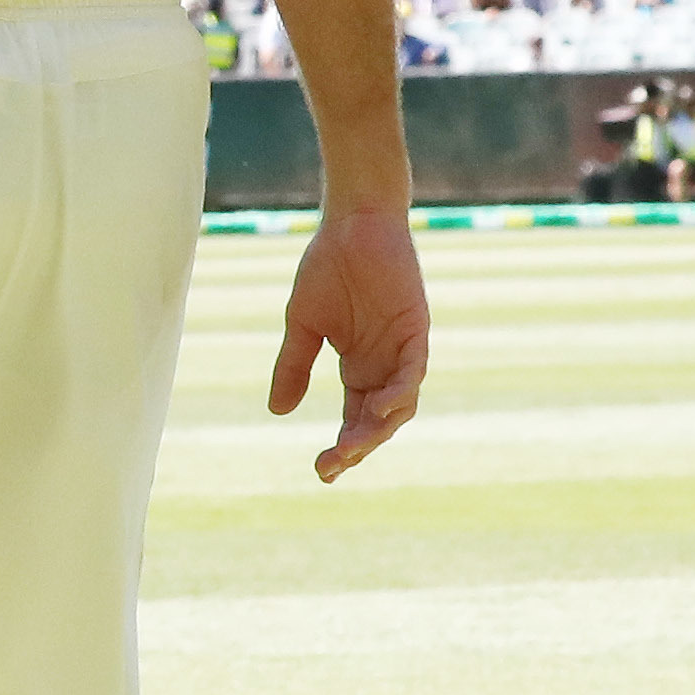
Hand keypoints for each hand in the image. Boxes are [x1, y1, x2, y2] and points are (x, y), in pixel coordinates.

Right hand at [270, 204, 430, 482]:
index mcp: (359, 366)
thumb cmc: (328, 267)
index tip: (321, 471)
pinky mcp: (416, 329)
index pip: (353, 418)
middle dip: (356, 446)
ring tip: (352, 447)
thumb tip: (277, 412)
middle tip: (332, 465)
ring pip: (399, 404)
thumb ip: (293, 366)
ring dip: (378, 428)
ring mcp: (403, 349)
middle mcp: (384, 364)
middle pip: (376, 419)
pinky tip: (381, 408)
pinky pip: (414, 371)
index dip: (342, 446)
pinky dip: (400, 392)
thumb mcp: (303, 325)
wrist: (352, 223)